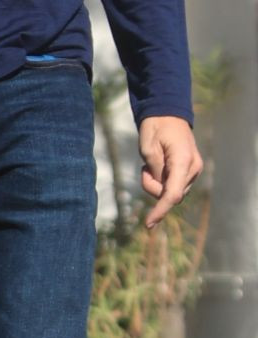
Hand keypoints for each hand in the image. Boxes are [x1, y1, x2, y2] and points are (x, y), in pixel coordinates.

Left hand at [138, 115, 202, 230]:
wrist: (168, 113)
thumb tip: (161, 190)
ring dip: (157, 183)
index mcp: (183, 161)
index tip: (148, 224)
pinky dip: (162, 180)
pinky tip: (158, 165)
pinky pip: (173, 185)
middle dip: (153, 187)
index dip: (160, 210)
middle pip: (170, 194)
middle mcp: (193, 169)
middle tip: (144, 167)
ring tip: (151, 163)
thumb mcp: (148, 148)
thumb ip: (155, 172)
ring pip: (171, 191)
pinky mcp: (190, 171)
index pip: (172, 194)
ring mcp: (194, 170)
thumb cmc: (155, 128)